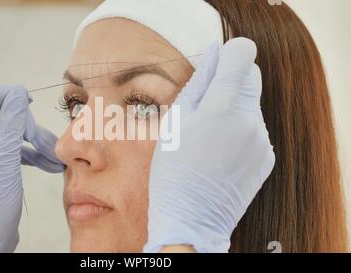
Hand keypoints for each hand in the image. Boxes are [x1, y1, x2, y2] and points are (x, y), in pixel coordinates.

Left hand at [0, 81, 63, 252]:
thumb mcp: (3, 161)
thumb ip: (12, 124)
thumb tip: (19, 93)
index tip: (24, 104)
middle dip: (25, 123)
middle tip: (42, 140)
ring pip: (12, 129)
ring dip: (35, 139)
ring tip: (55, 158)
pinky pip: (17, 146)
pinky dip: (33, 153)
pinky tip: (51, 165)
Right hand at [144, 38, 275, 252]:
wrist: (192, 218)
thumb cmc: (174, 170)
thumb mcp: (175, 121)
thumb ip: (198, 82)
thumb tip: (214, 53)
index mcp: (222, 106)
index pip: (243, 53)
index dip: (228, 55)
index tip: (215, 70)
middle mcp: (250, 120)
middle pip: (252, 75)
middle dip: (231, 81)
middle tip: (205, 106)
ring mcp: (262, 140)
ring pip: (252, 104)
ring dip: (234, 108)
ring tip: (210, 137)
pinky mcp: (267, 156)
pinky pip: (256, 129)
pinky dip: (241, 131)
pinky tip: (221, 153)